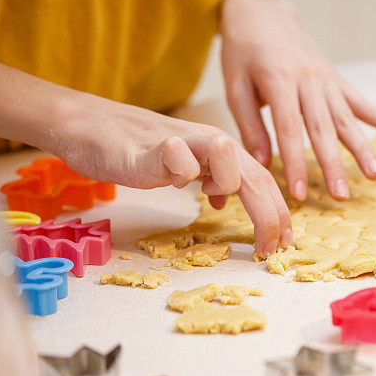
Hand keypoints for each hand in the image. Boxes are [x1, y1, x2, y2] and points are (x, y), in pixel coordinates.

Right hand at [57, 96, 291, 255]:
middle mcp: (210, 142)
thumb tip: (225, 201)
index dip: (278, 212)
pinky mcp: (150, 148)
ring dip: (228, 184)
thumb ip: (207, 179)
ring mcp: (182, 142)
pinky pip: (177, 155)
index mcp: (221, 151)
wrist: (91, 128)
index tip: (284, 242)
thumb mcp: (184, 167)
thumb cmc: (139, 150)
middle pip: (255, 176)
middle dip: (269, 216)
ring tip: (209, 199)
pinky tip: (171, 182)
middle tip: (270, 248)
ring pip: (227, 155)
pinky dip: (181, 173)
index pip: (263, 181)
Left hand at [220, 0, 375, 201]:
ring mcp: (327, 80)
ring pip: (347, 119)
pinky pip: (364, 103)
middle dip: (333, 165)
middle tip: (341, 196)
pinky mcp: (338, 80)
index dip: (295, 162)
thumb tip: (263, 164)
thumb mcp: (235, 85)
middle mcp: (308, 79)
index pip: (290, 129)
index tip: (299, 192)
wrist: (263, 13)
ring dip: (363, 149)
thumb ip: (250, 125)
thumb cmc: (243, 51)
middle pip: (324, 129)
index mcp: (279, 78)